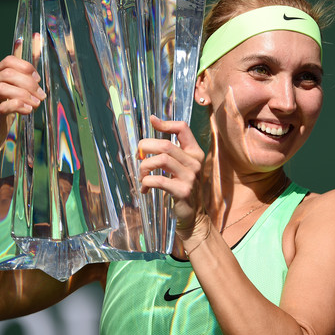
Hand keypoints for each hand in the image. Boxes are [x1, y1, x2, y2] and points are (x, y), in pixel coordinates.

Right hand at [0, 54, 44, 157]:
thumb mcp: (11, 95)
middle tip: (41, 95)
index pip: (8, 62)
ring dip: (24, 94)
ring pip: (3, 88)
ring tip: (36, 103)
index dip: (26, 67)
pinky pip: (3, 108)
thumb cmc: (3, 114)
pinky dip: (18, 106)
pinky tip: (28, 110)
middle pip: (7, 74)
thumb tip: (38, 76)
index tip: (37, 79)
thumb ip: (21, 83)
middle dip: (29, 83)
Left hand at [138, 115, 206, 240]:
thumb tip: (153, 119)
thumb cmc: (181, 186)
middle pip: (165, 145)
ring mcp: (190, 177)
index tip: (151, 121)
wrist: (192, 215)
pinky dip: (146, 183)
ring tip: (142, 176)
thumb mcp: (180, 165)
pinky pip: (158, 180)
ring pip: (160, 160)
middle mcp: (195, 162)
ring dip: (144, 167)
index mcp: (195, 152)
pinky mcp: (182, 191)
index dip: (165, 123)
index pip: (183, 128)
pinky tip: (144, 189)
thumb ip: (170, 148)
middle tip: (138, 156)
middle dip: (145, 147)